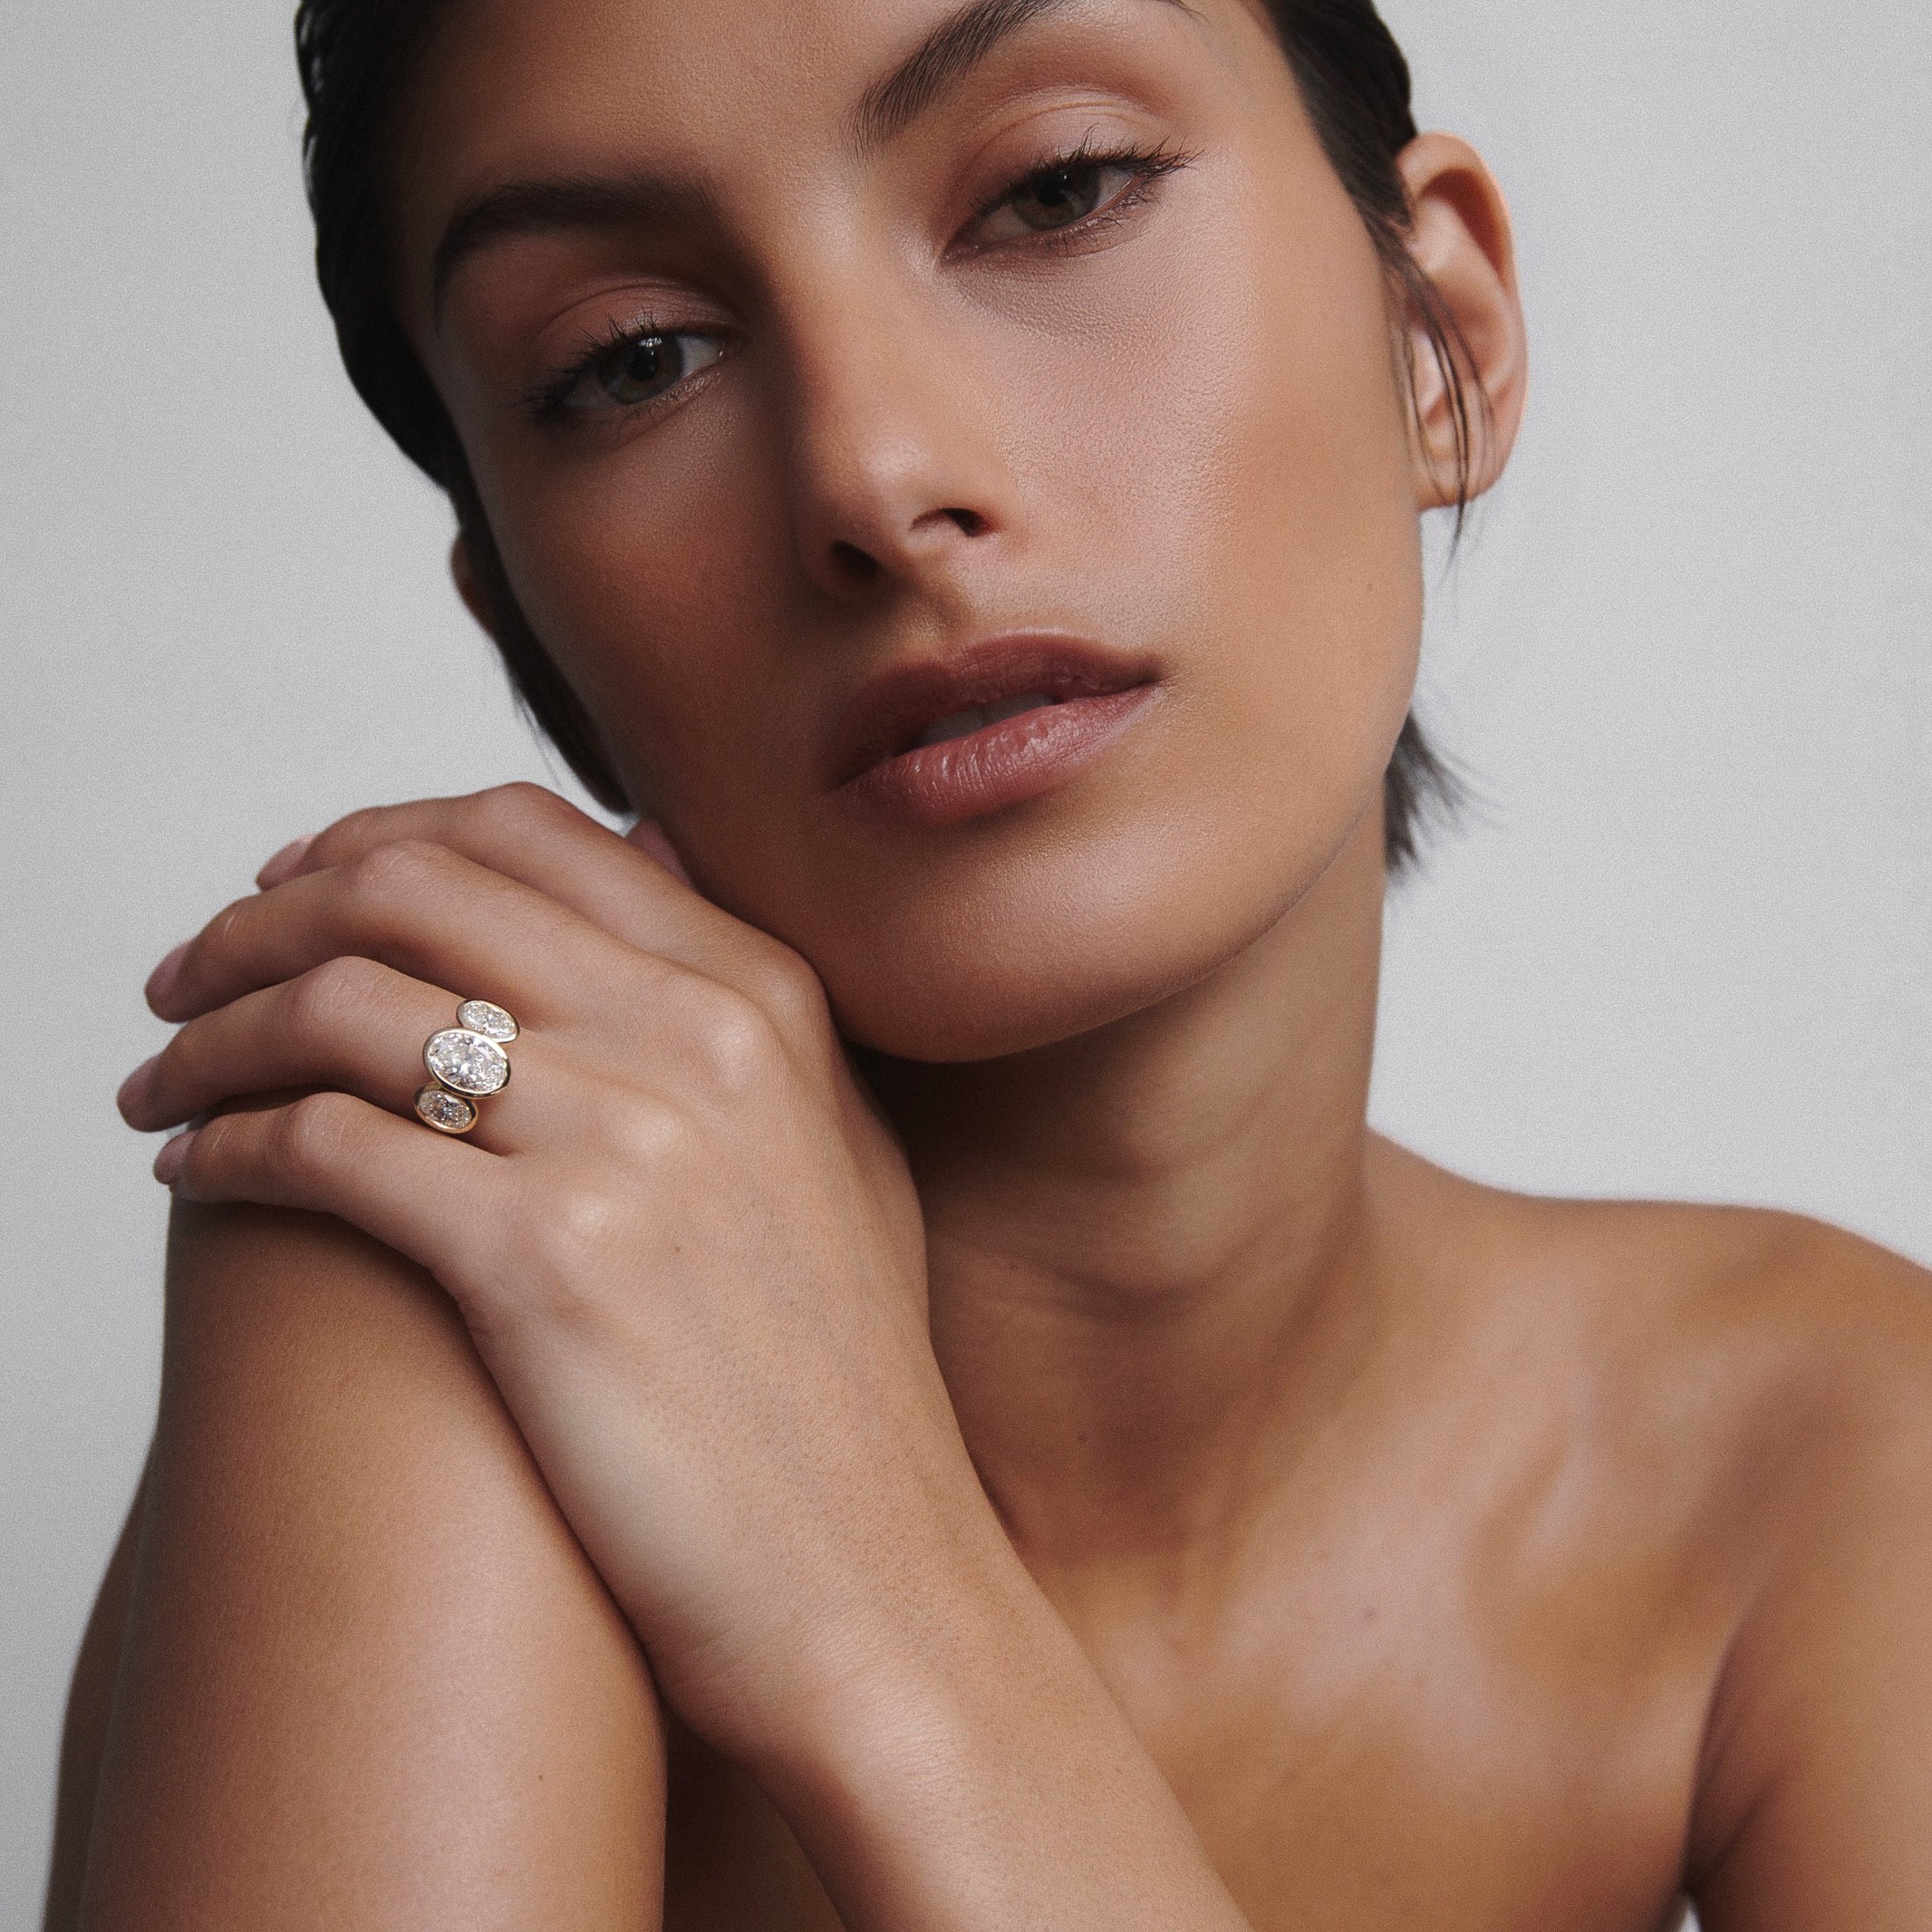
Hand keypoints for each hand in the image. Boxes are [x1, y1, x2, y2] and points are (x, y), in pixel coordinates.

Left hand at [116, 784, 1000, 1769]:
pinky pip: (325, 1144)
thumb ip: (749, 999)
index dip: (372, 836)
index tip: (293, 888)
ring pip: (343, 1004)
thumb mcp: (838, 1149)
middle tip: (192, 972)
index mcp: (764, 992)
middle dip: (262, 914)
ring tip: (163, 1080)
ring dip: (215, 1028)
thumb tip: (646, 855)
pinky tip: (195, 1171)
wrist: (872, 1579)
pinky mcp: (544, 1262)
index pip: (521, 830)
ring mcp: (626, 1140)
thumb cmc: (842, 1386)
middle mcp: (699, 1036)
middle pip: (411, 887)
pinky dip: (227, 1142)